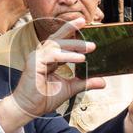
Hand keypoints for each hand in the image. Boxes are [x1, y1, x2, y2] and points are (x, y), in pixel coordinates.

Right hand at [0, 17, 104, 132]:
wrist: (29, 109)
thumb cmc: (43, 98)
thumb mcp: (70, 88)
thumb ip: (84, 82)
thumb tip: (103, 82)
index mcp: (48, 59)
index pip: (60, 42)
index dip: (72, 34)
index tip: (85, 26)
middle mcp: (41, 55)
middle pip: (56, 37)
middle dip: (70, 28)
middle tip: (86, 23)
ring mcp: (36, 57)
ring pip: (56, 44)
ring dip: (74, 45)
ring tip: (89, 48)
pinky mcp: (34, 63)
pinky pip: (53, 55)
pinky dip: (67, 56)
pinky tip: (80, 58)